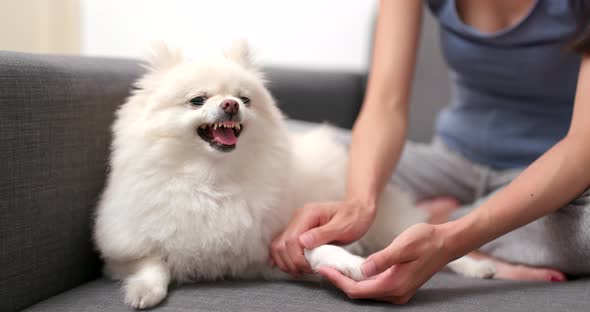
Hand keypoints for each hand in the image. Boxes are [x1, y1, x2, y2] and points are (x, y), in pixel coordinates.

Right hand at [270, 200, 375, 276]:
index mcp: (308, 214)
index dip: (297, 259)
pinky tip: (288, 266)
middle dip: (291, 263)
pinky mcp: (298, 231)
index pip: (292, 240)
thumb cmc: (354, 217)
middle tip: (305, 272)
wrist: (358, 210)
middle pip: (281, 244)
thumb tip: (302, 242)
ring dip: (285, 262)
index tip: (310, 268)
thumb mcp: (343, 226)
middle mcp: (298, 217)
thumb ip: (323, 234)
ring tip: (300, 271)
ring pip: (278, 246)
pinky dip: (283, 257)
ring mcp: (296, 224)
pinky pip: (283, 245)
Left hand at [318, 223, 453, 303]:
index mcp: (394, 285)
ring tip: (334, 267)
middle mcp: (396, 293)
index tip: (323, 269)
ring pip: (367, 292)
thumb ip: (382, 259)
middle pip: (360, 293)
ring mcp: (399, 292)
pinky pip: (375, 288)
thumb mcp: (403, 245)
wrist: (447, 242)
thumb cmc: (426, 240)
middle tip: (324, 267)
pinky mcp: (401, 286)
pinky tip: (353, 269)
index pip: (357, 290)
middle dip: (340, 282)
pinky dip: (361, 280)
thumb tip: (362, 270)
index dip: (338, 281)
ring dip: (350, 282)